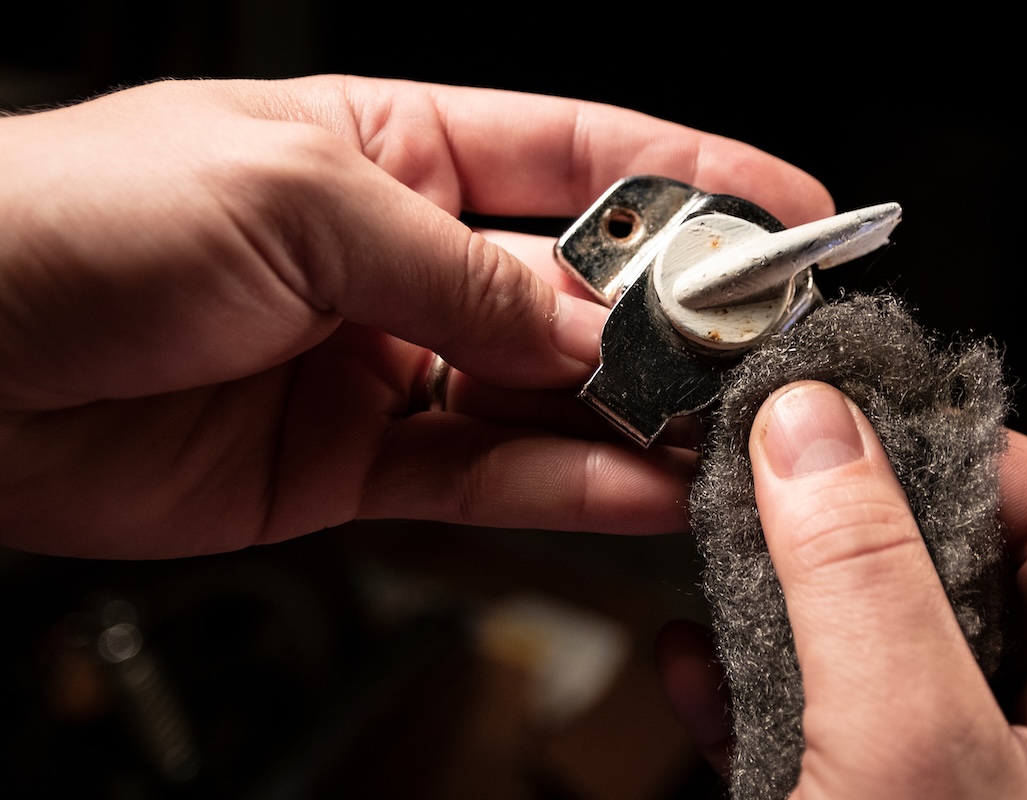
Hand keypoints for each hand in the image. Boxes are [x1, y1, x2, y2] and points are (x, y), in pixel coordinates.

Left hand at [0, 76, 832, 557]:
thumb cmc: (80, 220)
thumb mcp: (297, 203)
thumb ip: (462, 271)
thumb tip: (589, 326)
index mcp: (396, 150)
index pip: (581, 157)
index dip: (694, 180)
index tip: (789, 212)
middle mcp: (406, 258)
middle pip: (579, 289)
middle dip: (674, 320)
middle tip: (758, 353)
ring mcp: (388, 366)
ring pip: (545, 398)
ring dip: (633, 420)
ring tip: (720, 439)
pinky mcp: (358, 464)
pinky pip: (486, 478)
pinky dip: (565, 489)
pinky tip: (639, 490)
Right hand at [659, 381, 1026, 797]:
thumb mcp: (908, 747)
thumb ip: (863, 577)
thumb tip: (815, 432)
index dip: (962, 453)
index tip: (861, 416)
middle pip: (963, 575)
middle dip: (849, 523)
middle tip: (779, 473)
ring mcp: (969, 785)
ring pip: (882, 647)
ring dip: (787, 601)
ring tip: (724, 546)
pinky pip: (825, 728)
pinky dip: (755, 690)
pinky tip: (698, 665)